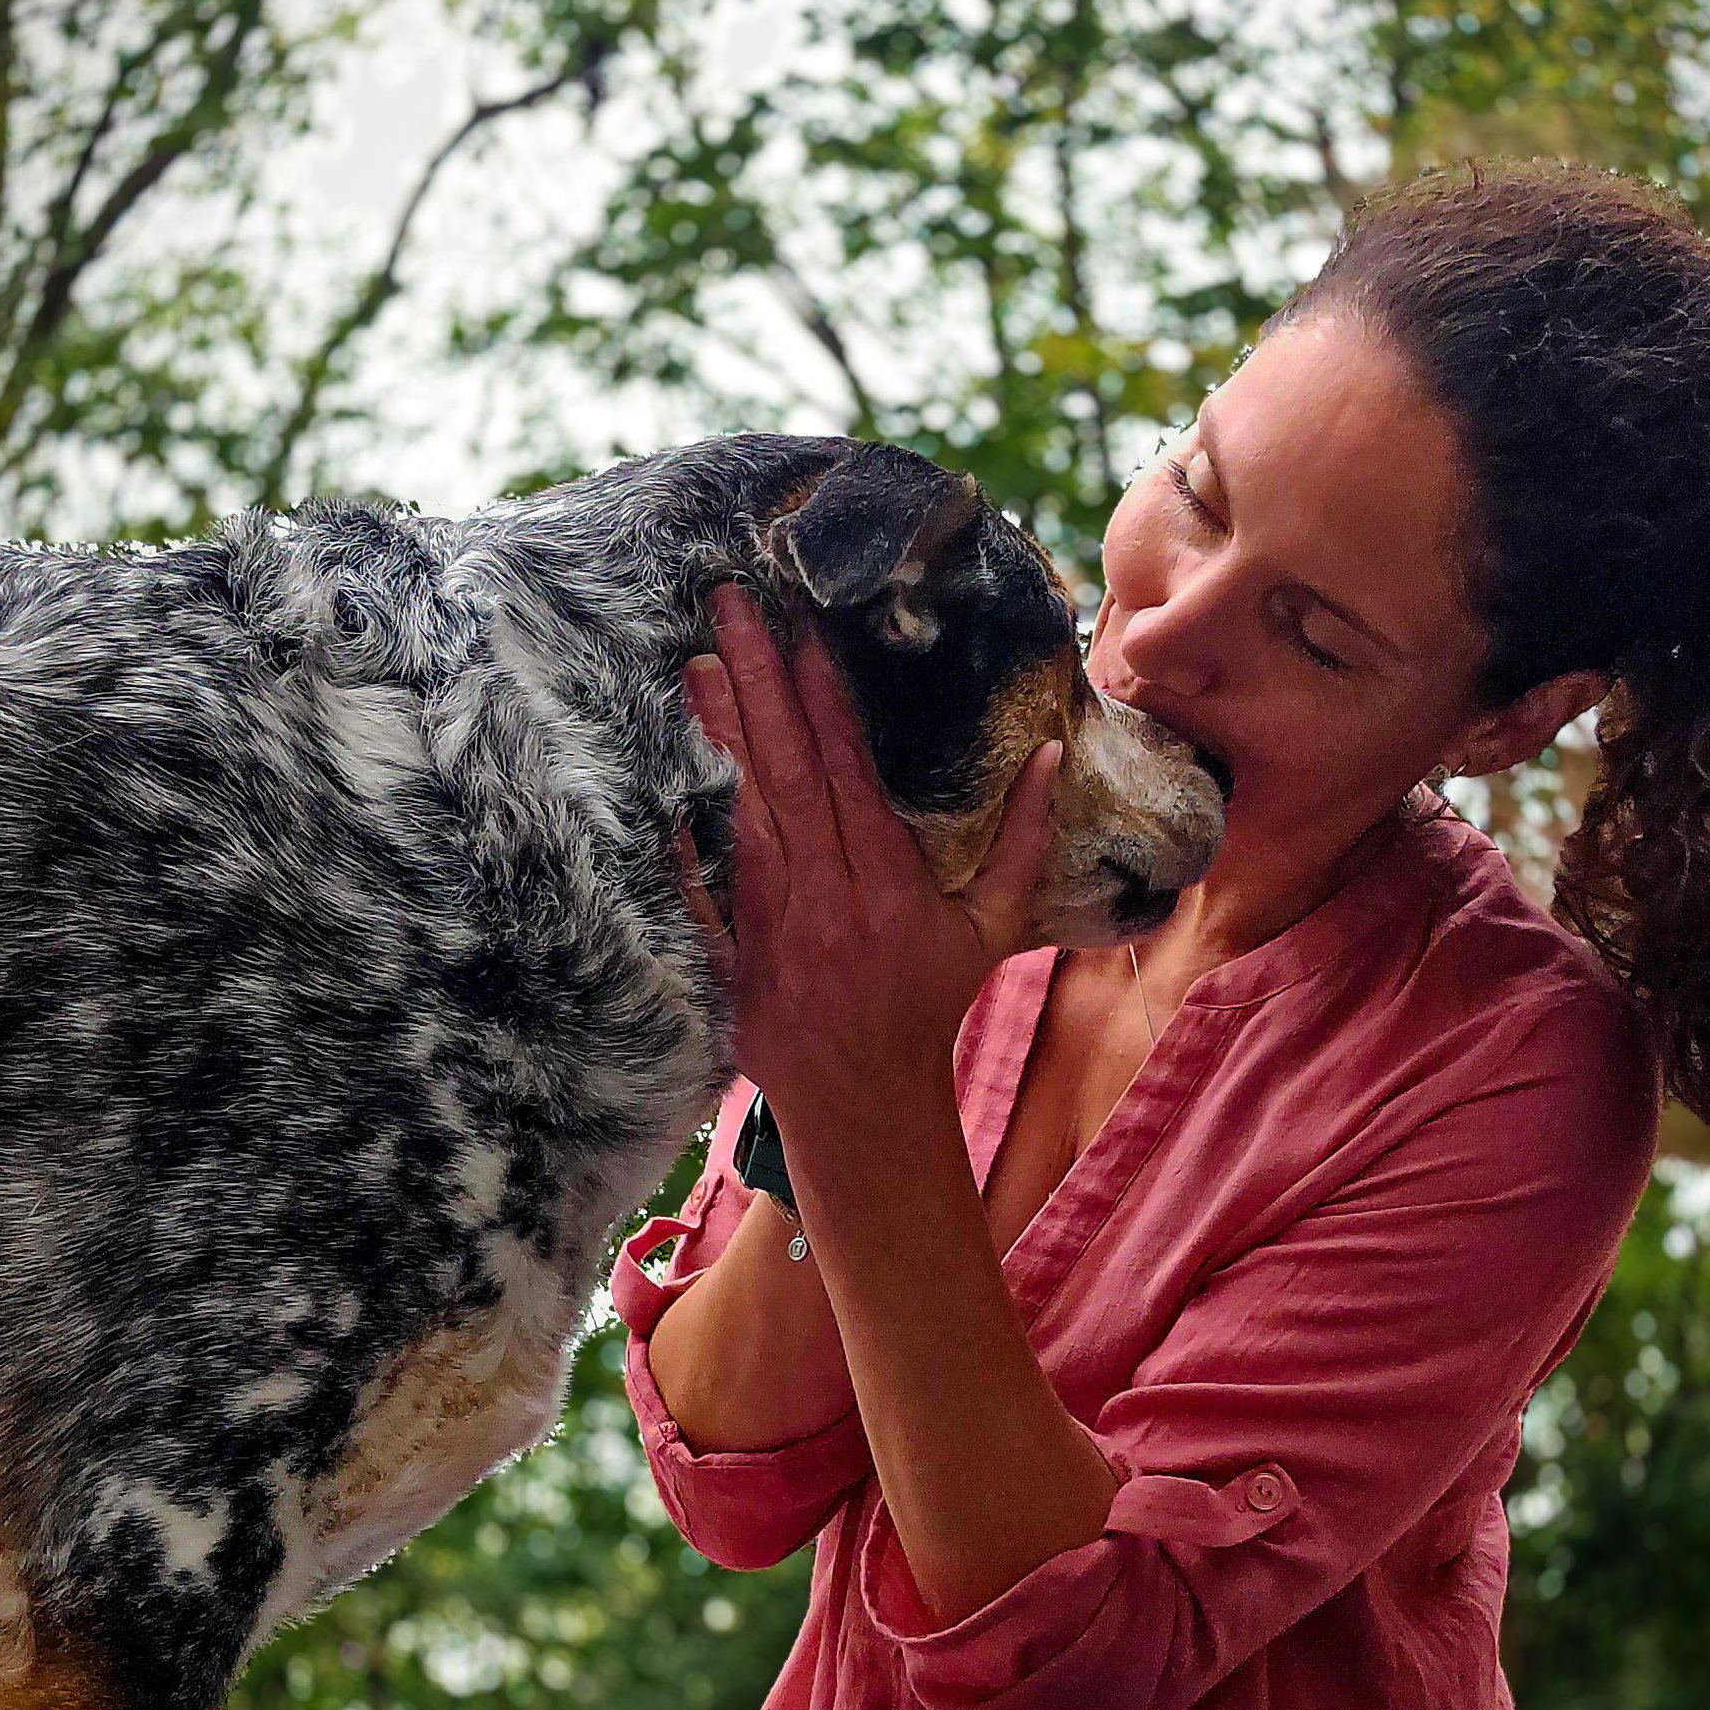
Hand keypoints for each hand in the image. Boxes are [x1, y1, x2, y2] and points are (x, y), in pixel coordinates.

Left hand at [682, 584, 1059, 1137]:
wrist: (866, 1102)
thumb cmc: (928, 1007)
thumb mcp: (993, 929)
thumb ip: (1021, 842)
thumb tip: (1050, 755)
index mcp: (888, 886)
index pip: (849, 773)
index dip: (825, 698)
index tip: (805, 629)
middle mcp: (826, 900)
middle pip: (787, 776)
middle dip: (758, 684)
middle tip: (728, 606)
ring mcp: (771, 932)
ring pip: (742, 817)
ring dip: (718, 737)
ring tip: (695, 662)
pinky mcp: (730, 964)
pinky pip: (698, 899)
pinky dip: (680, 845)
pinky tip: (659, 781)